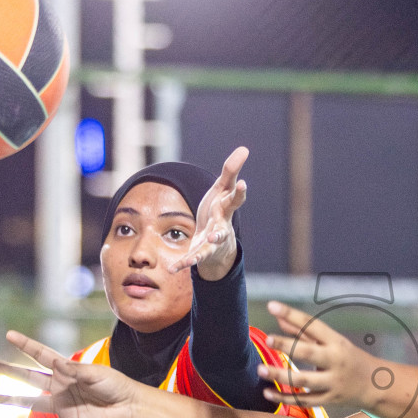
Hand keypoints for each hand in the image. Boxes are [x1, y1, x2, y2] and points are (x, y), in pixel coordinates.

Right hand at [0, 332, 139, 417]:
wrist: (128, 407)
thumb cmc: (115, 385)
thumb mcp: (97, 373)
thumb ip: (77, 370)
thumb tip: (57, 363)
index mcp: (67, 370)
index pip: (42, 355)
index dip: (26, 345)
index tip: (9, 334)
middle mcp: (60, 387)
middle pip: (31, 377)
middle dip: (11, 371)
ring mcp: (62, 406)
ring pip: (33, 403)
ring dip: (14, 400)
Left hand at [165, 145, 247, 279]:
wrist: (220, 242)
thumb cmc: (220, 209)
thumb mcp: (223, 189)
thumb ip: (231, 170)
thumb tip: (244, 148)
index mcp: (225, 209)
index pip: (234, 200)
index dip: (239, 192)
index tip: (243, 184)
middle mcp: (221, 227)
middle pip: (222, 230)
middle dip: (220, 233)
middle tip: (216, 235)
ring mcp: (212, 242)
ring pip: (208, 248)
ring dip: (202, 252)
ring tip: (195, 258)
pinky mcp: (202, 252)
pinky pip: (192, 258)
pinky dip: (183, 263)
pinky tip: (172, 269)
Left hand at [257, 301, 410, 410]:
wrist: (376, 385)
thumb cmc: (347, 358)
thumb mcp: (331, 341)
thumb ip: (303, 331)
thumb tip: (279, 317)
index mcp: (335, 342)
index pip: (312, 325)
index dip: (292, 314)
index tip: (272, 305)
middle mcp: (335, 360)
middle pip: (308, 352)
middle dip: (287, 346)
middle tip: (267, 339)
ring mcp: (332, 382)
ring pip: (303, 380)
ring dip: (280, 375)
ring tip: (260, 369)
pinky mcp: (329, 400)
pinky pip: (304, 400)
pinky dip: (285, 398)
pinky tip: (267, 392)